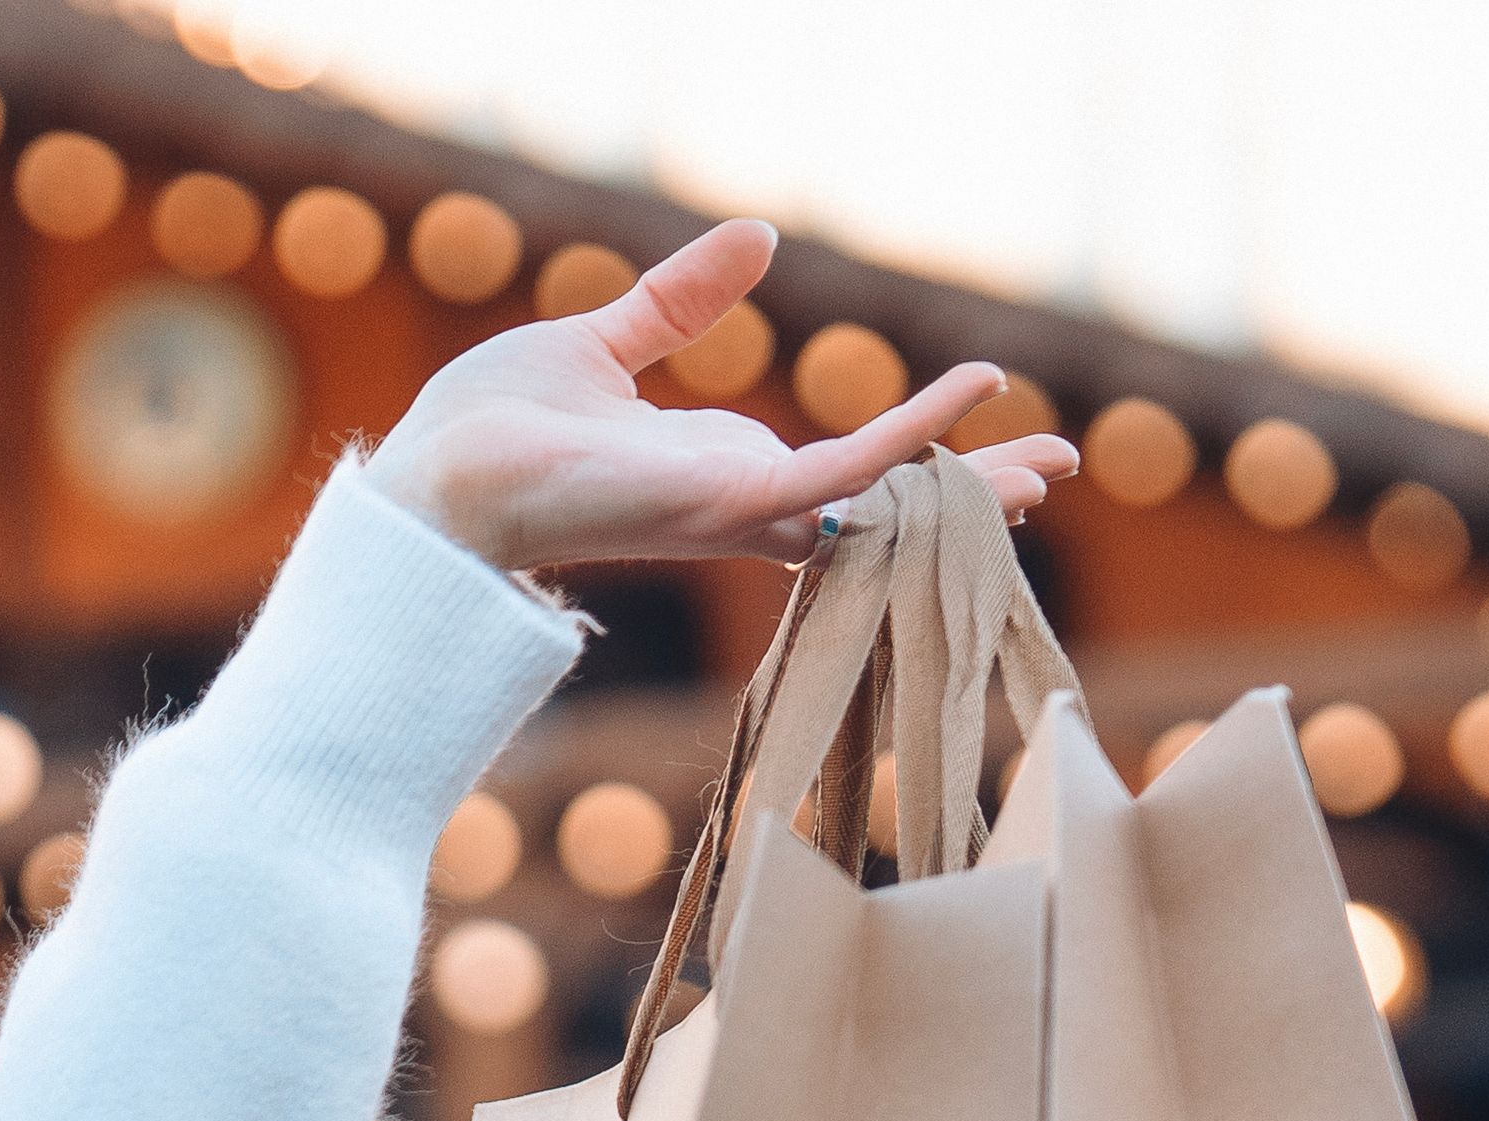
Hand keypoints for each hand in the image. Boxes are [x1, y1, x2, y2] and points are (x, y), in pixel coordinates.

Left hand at [367, 223, 1072, 575]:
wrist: (433, 478)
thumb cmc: (489, 430)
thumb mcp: (605, 343)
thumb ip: (683, 301)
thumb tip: (758, 242)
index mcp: (715, 472)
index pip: (838, 474)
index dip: (913, 454)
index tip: (981, 421)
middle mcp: (737, 502)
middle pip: (882, 509)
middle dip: (967, 499)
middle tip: (1055, 469)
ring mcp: (736, 511)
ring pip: (881, 507)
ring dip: (966, 489)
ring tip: (1049, 466)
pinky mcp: (722, 504)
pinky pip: (839, 475)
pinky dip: (907, 439)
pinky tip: (968, 399)